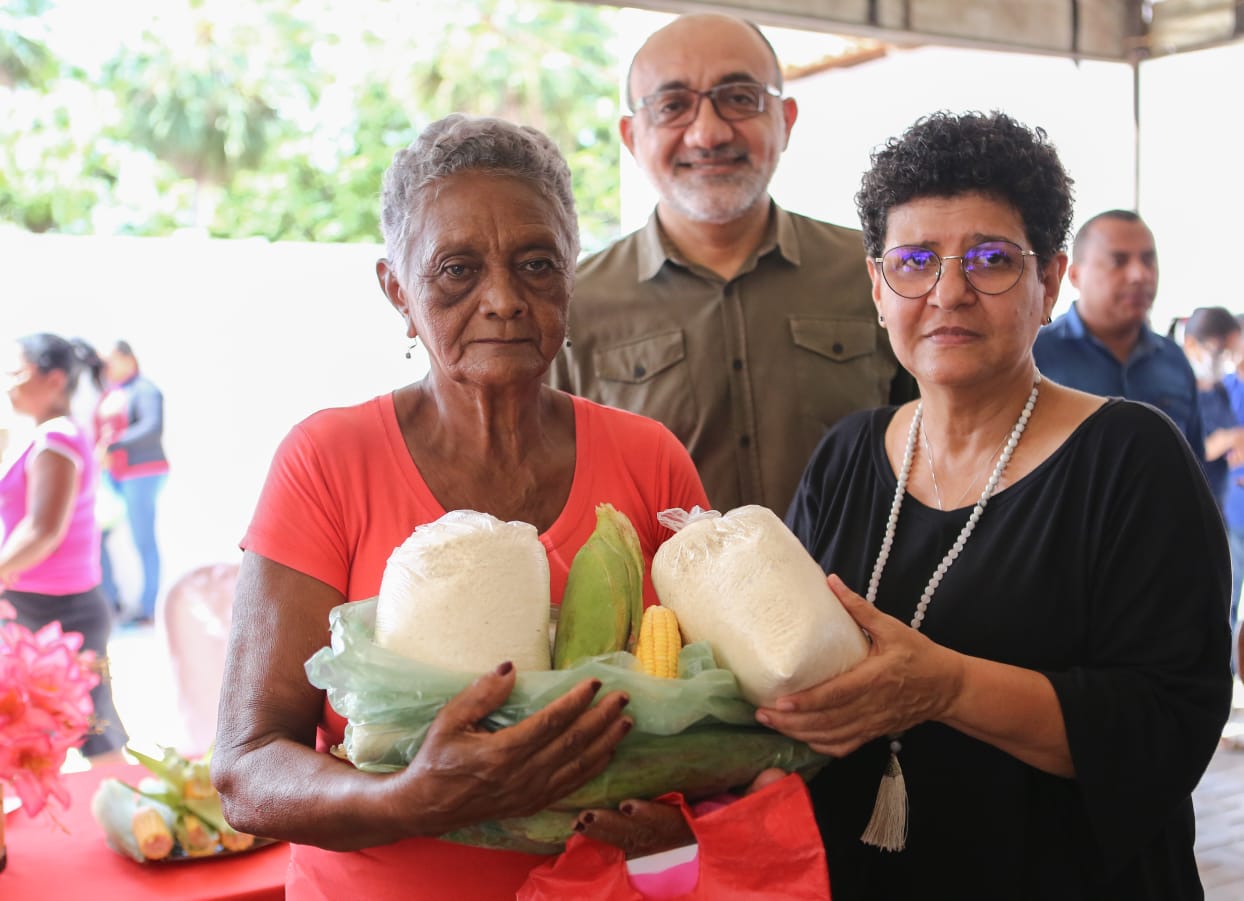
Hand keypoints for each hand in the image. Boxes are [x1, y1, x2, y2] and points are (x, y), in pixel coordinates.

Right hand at [392, 662, 632, 834]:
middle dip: (602, 718)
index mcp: (502, 752)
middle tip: (623, 697)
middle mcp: (522, 775)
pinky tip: (608, 752)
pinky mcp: (533, 804)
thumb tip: (510, 668)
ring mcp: (530, 793)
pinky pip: (571, 784)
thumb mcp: (449, 720)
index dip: (576, 701)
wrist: (427, 806)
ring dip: (605, 741)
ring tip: (626, 721)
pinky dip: (594, 767)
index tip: (595, 683)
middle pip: (573, 743)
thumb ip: (481, 694)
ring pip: (578, 765)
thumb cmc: (437, 758)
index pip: (551, 722)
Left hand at [574, 767, 789, 858]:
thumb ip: (757, 798)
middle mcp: (673, 842)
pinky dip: (604, 835)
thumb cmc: (736, 830)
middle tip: (589, 817)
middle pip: (641, 836)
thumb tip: (774, 775)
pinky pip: (624, 842)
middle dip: (615, 827)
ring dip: (604, 831)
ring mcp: (658, 847)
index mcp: (694, 830)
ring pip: (628, 841)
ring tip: (581, 821)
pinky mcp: (647, 844)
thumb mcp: (749, 815)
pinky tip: (580, 824)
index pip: (671, 823)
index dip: (650, 814)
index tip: (630, 804)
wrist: (734, 864)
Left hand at [754, 574, 962, 756]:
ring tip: (772, 726)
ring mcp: (873, 724)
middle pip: (826, 721)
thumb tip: (831, 581)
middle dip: (791, 722)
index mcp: (875, 679)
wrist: (948, 687)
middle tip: (762, 715)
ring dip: (800, 735)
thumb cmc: (919, 655)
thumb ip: (859, 608)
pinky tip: (801, 739)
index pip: (836, 695)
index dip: (807, 702)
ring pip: (832, 737)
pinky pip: (844, 746)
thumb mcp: (892, 627)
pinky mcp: (875, 733)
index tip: (779, 702)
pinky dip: (821, 746)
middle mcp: (871, 706)